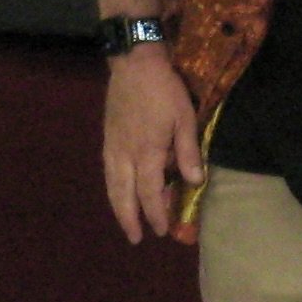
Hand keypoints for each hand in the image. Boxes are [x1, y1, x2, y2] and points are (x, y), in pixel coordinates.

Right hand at [101, 43, 202, 242]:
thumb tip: (195, 183)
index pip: (149, 192)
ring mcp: (112, 146)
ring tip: (126, 222)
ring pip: (111, 184)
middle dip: (130, 219)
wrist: (134, 63)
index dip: (155, 213)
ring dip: (118, 206)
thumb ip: (189, 152)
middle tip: (136, 238)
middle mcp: (124, 154)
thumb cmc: (164, 89)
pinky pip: (107, 171)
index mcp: (146, 151)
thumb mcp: (185, 118)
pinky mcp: (107, 137)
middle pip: (123, 195)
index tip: (161, 230)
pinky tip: (118, 191)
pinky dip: (112, 187)